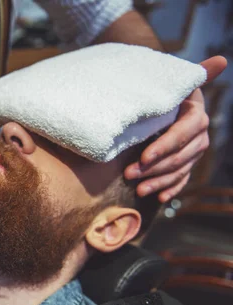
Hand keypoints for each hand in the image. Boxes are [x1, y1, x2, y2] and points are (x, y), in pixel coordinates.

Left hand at [124, 56, 226, 201]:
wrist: (162, 100)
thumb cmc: (164, 90)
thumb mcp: (174, 83)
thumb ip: (196, 74)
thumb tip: (222, 60)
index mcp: (196, 116)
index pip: (182, 135)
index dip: (163, 147)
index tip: (143, 157)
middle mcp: (200, 135)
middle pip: (178, 157)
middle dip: (154, 167)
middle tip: (129, 174)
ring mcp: (194, 152)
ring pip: (179, 171)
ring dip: (159, 182)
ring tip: (138, 189)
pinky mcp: (186, 163)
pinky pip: (181, 180)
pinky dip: (171, 189)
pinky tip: (160, 198)